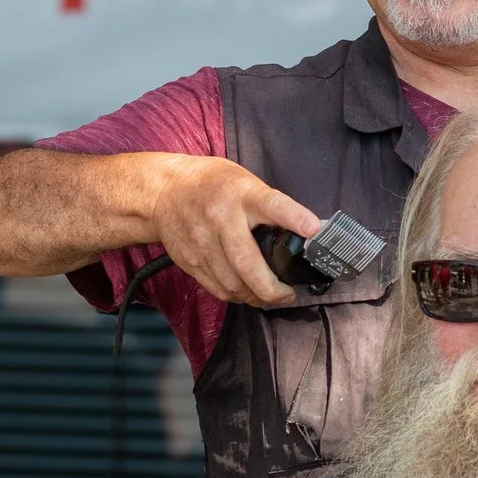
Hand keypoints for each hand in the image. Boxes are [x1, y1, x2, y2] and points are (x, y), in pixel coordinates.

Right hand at [146, 155, 324, 304]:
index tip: (314, 230)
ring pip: (233, 284)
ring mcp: (202, 242)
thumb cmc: (211, 184)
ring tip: (272, 297)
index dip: (294, 218)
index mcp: (240, 193)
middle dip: (272, 288)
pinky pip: (218, 289)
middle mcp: (220, 218)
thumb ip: (267, 204)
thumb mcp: (242, 180)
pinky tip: (248, 294)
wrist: (163, 190)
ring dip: (257, 297)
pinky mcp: (190, 261)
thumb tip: (303, 233)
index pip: (271, 205)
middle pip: (247, 263)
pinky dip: (237, 297)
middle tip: (288, 294)